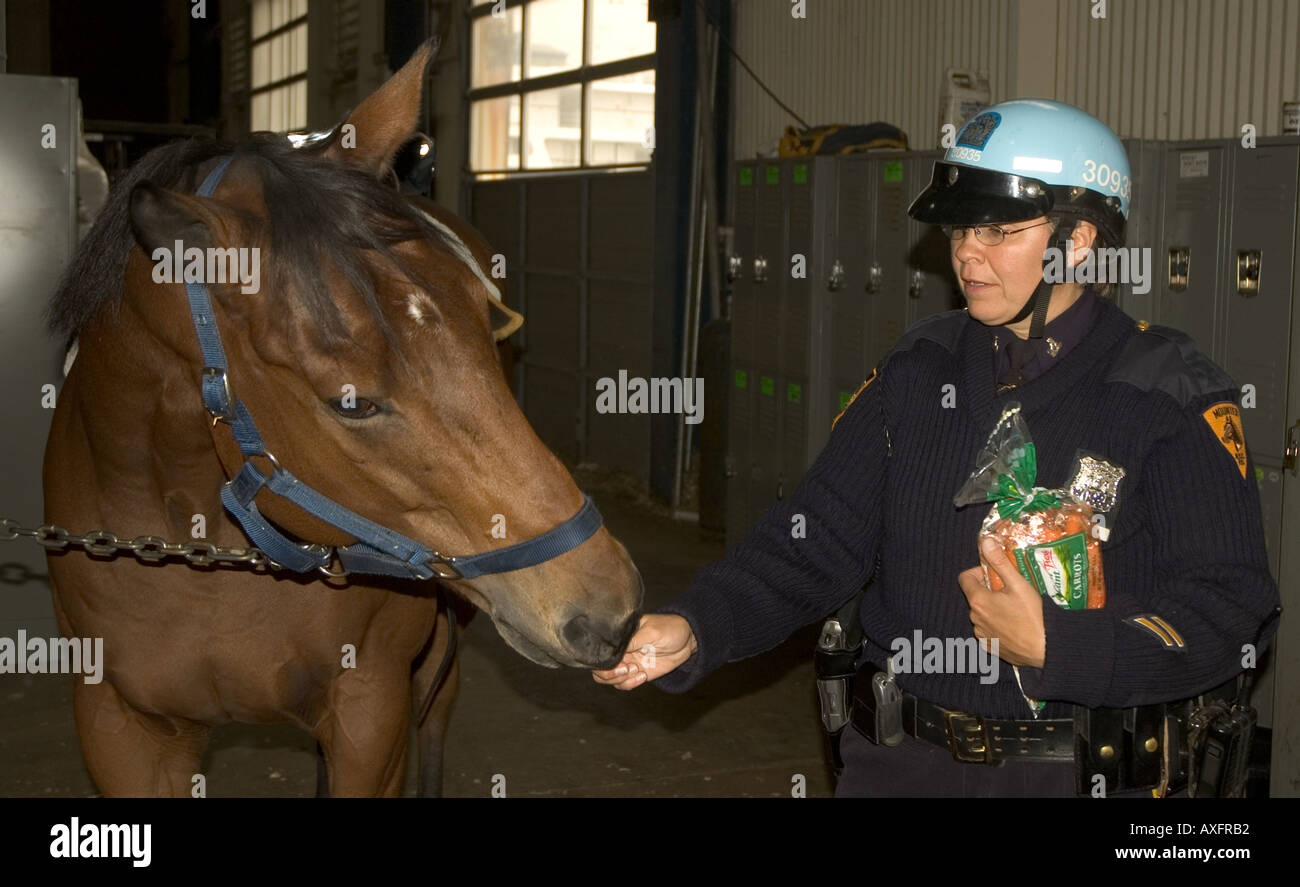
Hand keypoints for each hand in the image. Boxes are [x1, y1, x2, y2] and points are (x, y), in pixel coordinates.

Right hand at [591, 614, 696, 689]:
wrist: (688, 640)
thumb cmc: (670, 628)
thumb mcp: (651, 631)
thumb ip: (632, 641)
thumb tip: (615, 648)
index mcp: (621, 636)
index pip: (601, 650)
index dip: (604, 660)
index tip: (619, 662)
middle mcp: (621, 650)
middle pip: (600, 668)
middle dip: (609, 673)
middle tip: (628, 668)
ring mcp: (628, 662)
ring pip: (610, 679)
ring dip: (621, 679)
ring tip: (637, 671)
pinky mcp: (637, 673)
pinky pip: (624, 684)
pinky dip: (630, 684)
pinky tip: (642, 676)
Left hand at [956, 537, 1046, 667]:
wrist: (1047, 648)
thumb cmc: (1034, 616)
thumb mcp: (1018, 584)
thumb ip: (1000, 562)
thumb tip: (985, 542)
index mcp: (978, 601)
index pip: (964, 578)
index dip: (978, 572)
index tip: (994, 574)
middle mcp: (975, 619)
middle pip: (975, 596)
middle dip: (989, 590)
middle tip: (1010, 591)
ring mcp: (982, 635)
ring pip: (982, 614)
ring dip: (993, 609)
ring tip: (1015, 609)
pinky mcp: (990, 647)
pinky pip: (989, 631)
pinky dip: (997, 626)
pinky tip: (1015, 626)